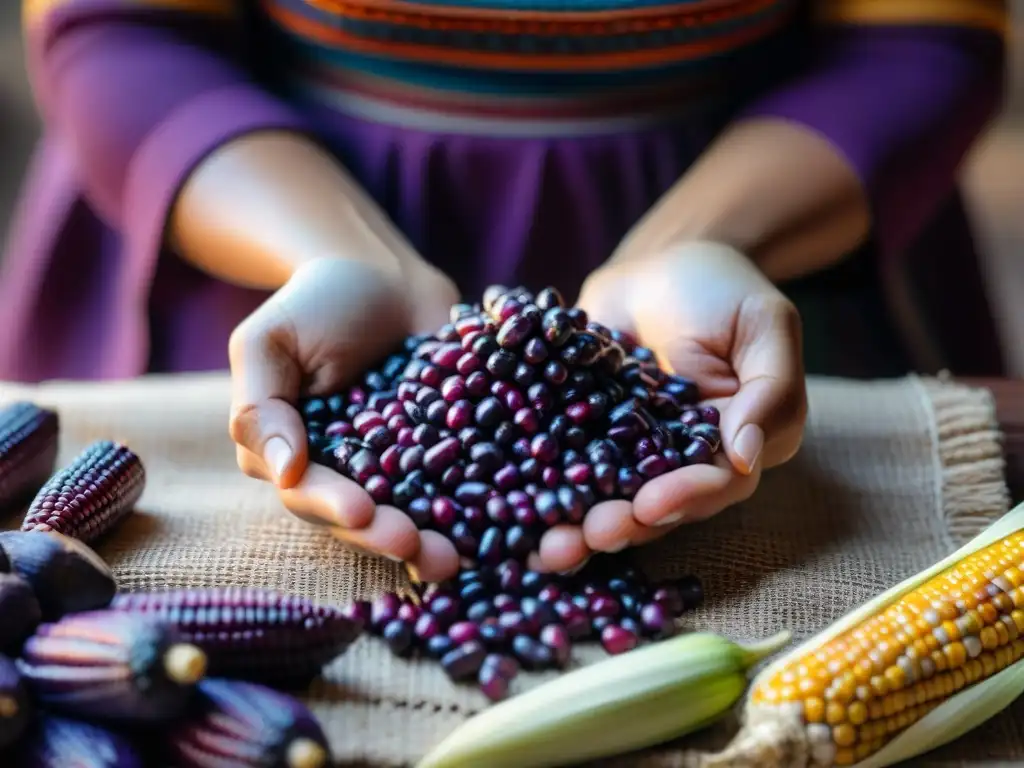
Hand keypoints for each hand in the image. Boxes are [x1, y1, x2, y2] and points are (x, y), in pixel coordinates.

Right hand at [227, 256, 463, 581]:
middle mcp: (350, 476)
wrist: (384, 276)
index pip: (309, 493)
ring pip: (416, 515)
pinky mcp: (449, 456)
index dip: (334, 506)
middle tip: (418, 547)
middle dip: (389, 536)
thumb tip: (281, 471)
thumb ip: (261, 405)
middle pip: (366, 519)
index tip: (362, 511)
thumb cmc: (316, 304)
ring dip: (435, 540)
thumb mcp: (269, 343)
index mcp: (299, 459)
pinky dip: (481, 509)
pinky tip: (503, 525)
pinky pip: (464, 487)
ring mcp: (403, 470)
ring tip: (458, 557)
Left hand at [534, 242, 806, 571]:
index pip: (717, 484)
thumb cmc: (723, 289)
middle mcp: (680, 464)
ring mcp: (626, 456)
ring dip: (576, 526)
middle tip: (590, 535)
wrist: (658, 266)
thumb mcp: (765, 324)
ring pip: (604, 500)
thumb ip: (770, 389)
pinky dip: (538, 492)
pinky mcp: (580, 439)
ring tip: (547, 546)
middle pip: (656, 508)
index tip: (650, 505)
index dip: (685, 498)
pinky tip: (511, 510)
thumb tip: (747, 456)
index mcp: (734, 447)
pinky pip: (561, 468)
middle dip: (623, 526)